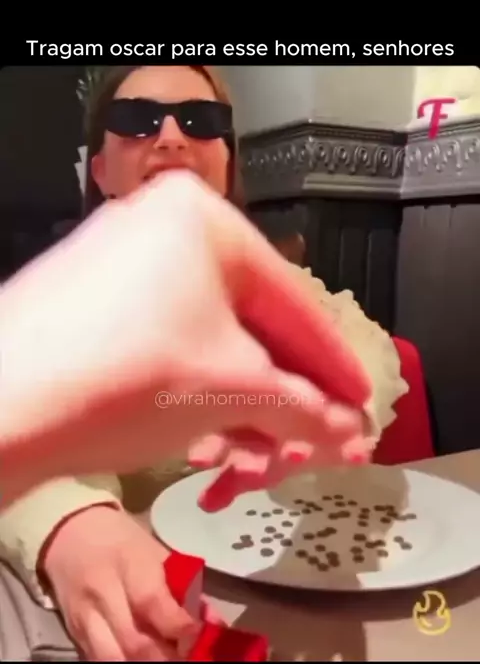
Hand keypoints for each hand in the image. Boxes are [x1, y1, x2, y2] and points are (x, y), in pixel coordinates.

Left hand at [0, 172, 371, 507]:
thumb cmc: (98, 378)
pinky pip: (170, 343)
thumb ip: (301, 405)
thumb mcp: (230, 389)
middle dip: (283, 390)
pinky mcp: (97, 303)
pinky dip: (199, 389)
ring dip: (242, 399)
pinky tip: (211, 432)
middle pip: (250, 321)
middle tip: (312, 430)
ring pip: (209, 338)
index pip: (294, 299)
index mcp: (201, 217)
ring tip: (259, 446)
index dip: (333, 361)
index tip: (357, 396)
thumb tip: (338, 420)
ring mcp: (123, 263)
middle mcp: (159, 227)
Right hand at [42, 507, 211, 661]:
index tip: (198, 636)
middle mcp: (103, 592)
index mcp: (128, 563)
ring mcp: (85, 616)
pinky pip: (98, 660)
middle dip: (166, 657)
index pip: (152, 603)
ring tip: (165, 660)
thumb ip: (184, 586)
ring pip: (114, 658)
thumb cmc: (121, 539)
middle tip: (188, 657)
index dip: (180, 627)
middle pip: (135, 641)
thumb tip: (211, 619)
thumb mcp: (155, 552)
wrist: (69, 530)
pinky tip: (141, 660)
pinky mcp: (73, 632)